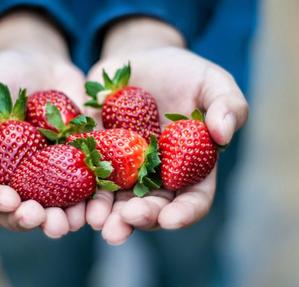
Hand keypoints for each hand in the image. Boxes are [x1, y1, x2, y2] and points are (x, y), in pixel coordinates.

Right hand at [0, 11, 85, 237]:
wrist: (42, 64)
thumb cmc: (0, 77)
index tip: (10, 200)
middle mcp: (14, 179)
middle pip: (17, 210)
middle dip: (30, 219)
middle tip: (44, 220)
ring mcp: (46, 176)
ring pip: (51, 209)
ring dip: (62, 220)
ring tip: (73, 222)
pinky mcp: (76, 167)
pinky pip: (84, 190)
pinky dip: (91, 201)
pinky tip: (97, 206)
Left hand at [84, 18, 247, 244]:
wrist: (140, 59)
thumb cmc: (184, 73)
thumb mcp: (212, 82)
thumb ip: (228, 105)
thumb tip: (223, 134)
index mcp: (189, 168)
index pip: (192, 199)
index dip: (184, 212)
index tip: (171, 219)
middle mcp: (155, 176)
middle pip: (150, 206)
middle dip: (139, 218)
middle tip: (125, 221)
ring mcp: (123, 168)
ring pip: (115, 200)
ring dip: (105, 214)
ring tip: (95, 221)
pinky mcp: (95, 154)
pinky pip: (86, 174)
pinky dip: (79, 188)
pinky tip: (71, 196)